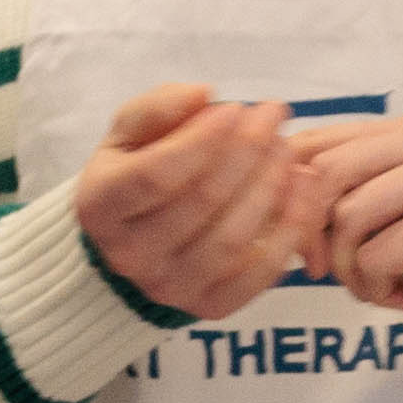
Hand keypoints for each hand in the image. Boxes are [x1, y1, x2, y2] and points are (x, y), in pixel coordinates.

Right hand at [65, 79, 313, 320]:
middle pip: (201, 202)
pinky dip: (291, 229)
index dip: (203, 140)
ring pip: (232, 238)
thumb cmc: (135, 175)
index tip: (235, 108)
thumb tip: (203, 95)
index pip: (155, 175)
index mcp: (100, 206)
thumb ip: (157, 107)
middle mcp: (129, 256)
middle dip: (247, 151)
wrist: (133, 243)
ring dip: (272, 186)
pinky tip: (303, 188)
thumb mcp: (128, 134)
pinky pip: (260, 274)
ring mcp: (169, 288)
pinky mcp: (208, 308)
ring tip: (288, 148)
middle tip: (272, 117)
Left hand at [284, 111, 402, 323]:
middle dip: (312, 235)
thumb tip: (276, 207)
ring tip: (377, 289)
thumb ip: (346, 200)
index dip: (288, 196)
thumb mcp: (395, 215)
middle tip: (326, 274)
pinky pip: (381, 253)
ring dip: (349, 270)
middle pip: (323, 174)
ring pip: (349, 216)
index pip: (314, 142)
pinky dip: (378, 287)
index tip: (302, 246)